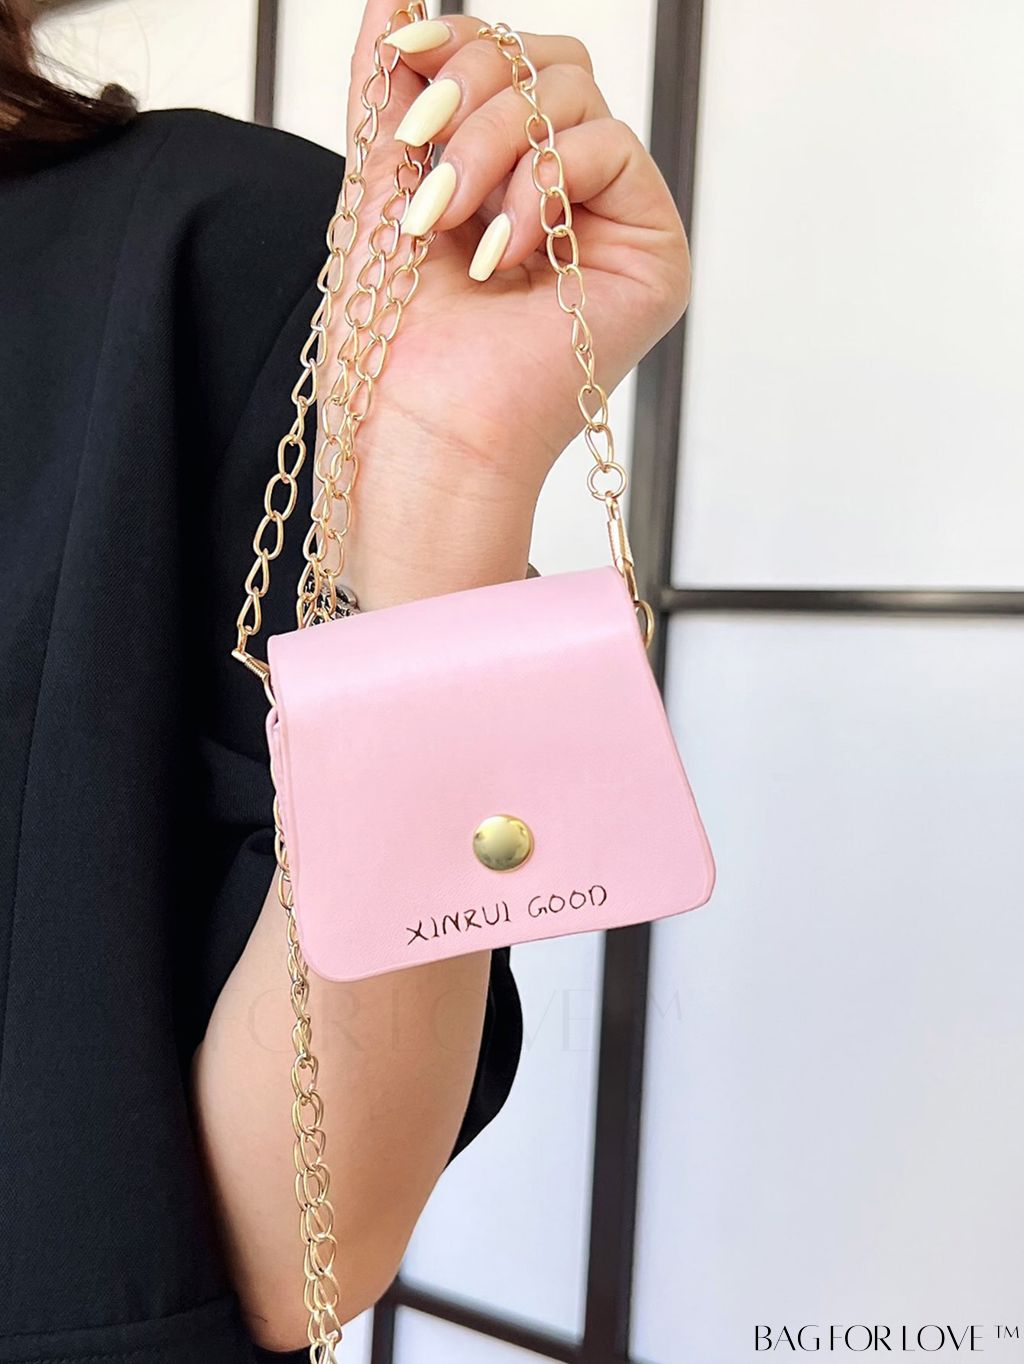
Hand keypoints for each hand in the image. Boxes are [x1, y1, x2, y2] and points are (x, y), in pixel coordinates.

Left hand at [328, 0, 690, 605]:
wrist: (420, 423)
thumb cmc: (395, 333)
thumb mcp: (381, 178)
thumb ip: (392, 81)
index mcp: (509, 175)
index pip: (510, 61)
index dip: (461, 44)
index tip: (406, 65)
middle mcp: (569, 193)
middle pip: (550, 61)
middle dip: (473, 97)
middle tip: (426, 175)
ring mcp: (613, 223)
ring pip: (576, 95)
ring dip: (496, 146)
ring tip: (452, 222)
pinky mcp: (652, 254)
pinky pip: (612, 148)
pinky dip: (544, 185)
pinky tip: (504, 252)